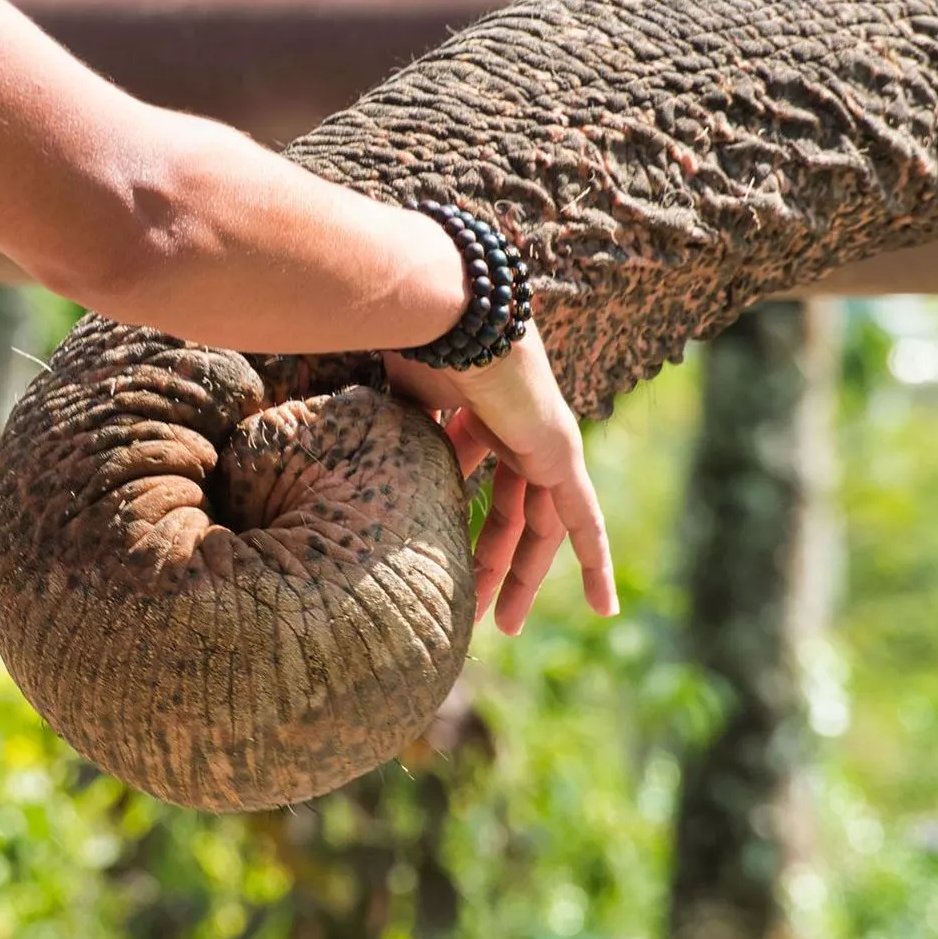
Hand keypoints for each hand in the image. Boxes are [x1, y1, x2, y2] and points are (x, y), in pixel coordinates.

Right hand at [385, 325, 617, 634]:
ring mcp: (543, 438)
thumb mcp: (393, 400)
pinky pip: (582, 517)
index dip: (462, 514)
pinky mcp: (561, 453)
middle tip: (482, 609)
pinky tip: (603, 604)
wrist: (450, 313)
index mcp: (475, 409)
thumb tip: (333, 453)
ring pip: (542, 523)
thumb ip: (387, 430)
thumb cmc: (411, 342)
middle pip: (511, 508)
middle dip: (496, 559)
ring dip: (526, 574)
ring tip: (508, 624)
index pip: (474, 473)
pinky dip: (595, 558)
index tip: (447, 551)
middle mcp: (514, 424)